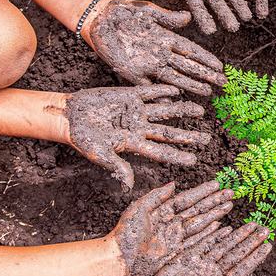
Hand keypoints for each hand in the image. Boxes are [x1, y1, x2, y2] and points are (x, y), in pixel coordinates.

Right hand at [66, 85, 209, 188]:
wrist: (69, 116)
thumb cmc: (82, 139)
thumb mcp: (100, 155)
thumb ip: (117, 166)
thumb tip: (129, 185)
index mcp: (134, 144)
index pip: (161, 152)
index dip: (177, 156)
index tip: (195, 161)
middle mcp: (139, 128)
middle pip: (169, 133)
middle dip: (188, 135)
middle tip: (207, 138)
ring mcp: (135, 111)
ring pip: (165, 111)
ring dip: (182, 110)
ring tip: (200, 110)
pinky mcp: (128, 95)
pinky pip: (149, 93)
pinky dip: (162, 91)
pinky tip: (178, 91)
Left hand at [86, 0, 225, 95]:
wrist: (99, 19)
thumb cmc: (124, 12)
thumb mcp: (148, 11)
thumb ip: (168, 17)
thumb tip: (188, 17)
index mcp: (165, 38)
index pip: (191, 50)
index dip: (206, 58)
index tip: (220, 66)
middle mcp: (160, 53)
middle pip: (187, 66)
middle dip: (205, 75)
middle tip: (222, 84)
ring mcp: (148, 64)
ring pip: (174, 77)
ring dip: (190, 85)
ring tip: (206, 92)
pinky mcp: (132, 72)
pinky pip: (149, 85)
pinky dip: (161, 92)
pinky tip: (174, 100)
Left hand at [110, 180, 233, 275]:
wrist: (119, 259)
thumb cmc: (125, 234)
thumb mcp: (138, 209)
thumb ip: (156, 196)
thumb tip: (174, 185)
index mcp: (163, 210)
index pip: (187, 198)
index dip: (203, 191)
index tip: (217, 184)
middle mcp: (172, 222)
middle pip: (198, 209)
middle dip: (215, 201)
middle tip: (231, 193)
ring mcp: (176, 237)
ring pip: (200, 223)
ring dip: (215, 214)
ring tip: (229, 205)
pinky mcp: (177, 250)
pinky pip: (196, 240)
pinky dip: (209, 233)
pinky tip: (219, 227)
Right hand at [134, 222, 272, 275]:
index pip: (243, 268)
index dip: (256, 256)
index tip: (268, 245)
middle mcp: (214, 274)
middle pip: (236, 254)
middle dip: (250, 242)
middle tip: (264, 229)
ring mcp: (201, 265)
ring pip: (223, 246)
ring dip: (237, 236)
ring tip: (251, 225)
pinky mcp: (187, 259)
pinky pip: (204, 244)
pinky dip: (214, 235)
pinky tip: (225, 227)